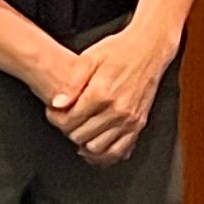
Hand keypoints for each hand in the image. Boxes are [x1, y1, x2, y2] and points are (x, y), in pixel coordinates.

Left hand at [46, 21, 177, 167]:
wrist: (149, 49)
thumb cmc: (120, 50)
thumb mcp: (89, 58)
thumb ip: (71, 82)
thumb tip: (57, 103)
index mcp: (102, 93)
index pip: (69, 120)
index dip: (55, 118)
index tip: (54, 112)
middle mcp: (117, 110)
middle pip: (80, 136)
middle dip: (68, 130)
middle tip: (65, 119)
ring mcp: (130, 120)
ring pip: (97, 148)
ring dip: (83, 143)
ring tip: (78, 131)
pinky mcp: (138, 124)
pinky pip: (119, 151)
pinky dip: (104, 154)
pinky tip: (95, 146)